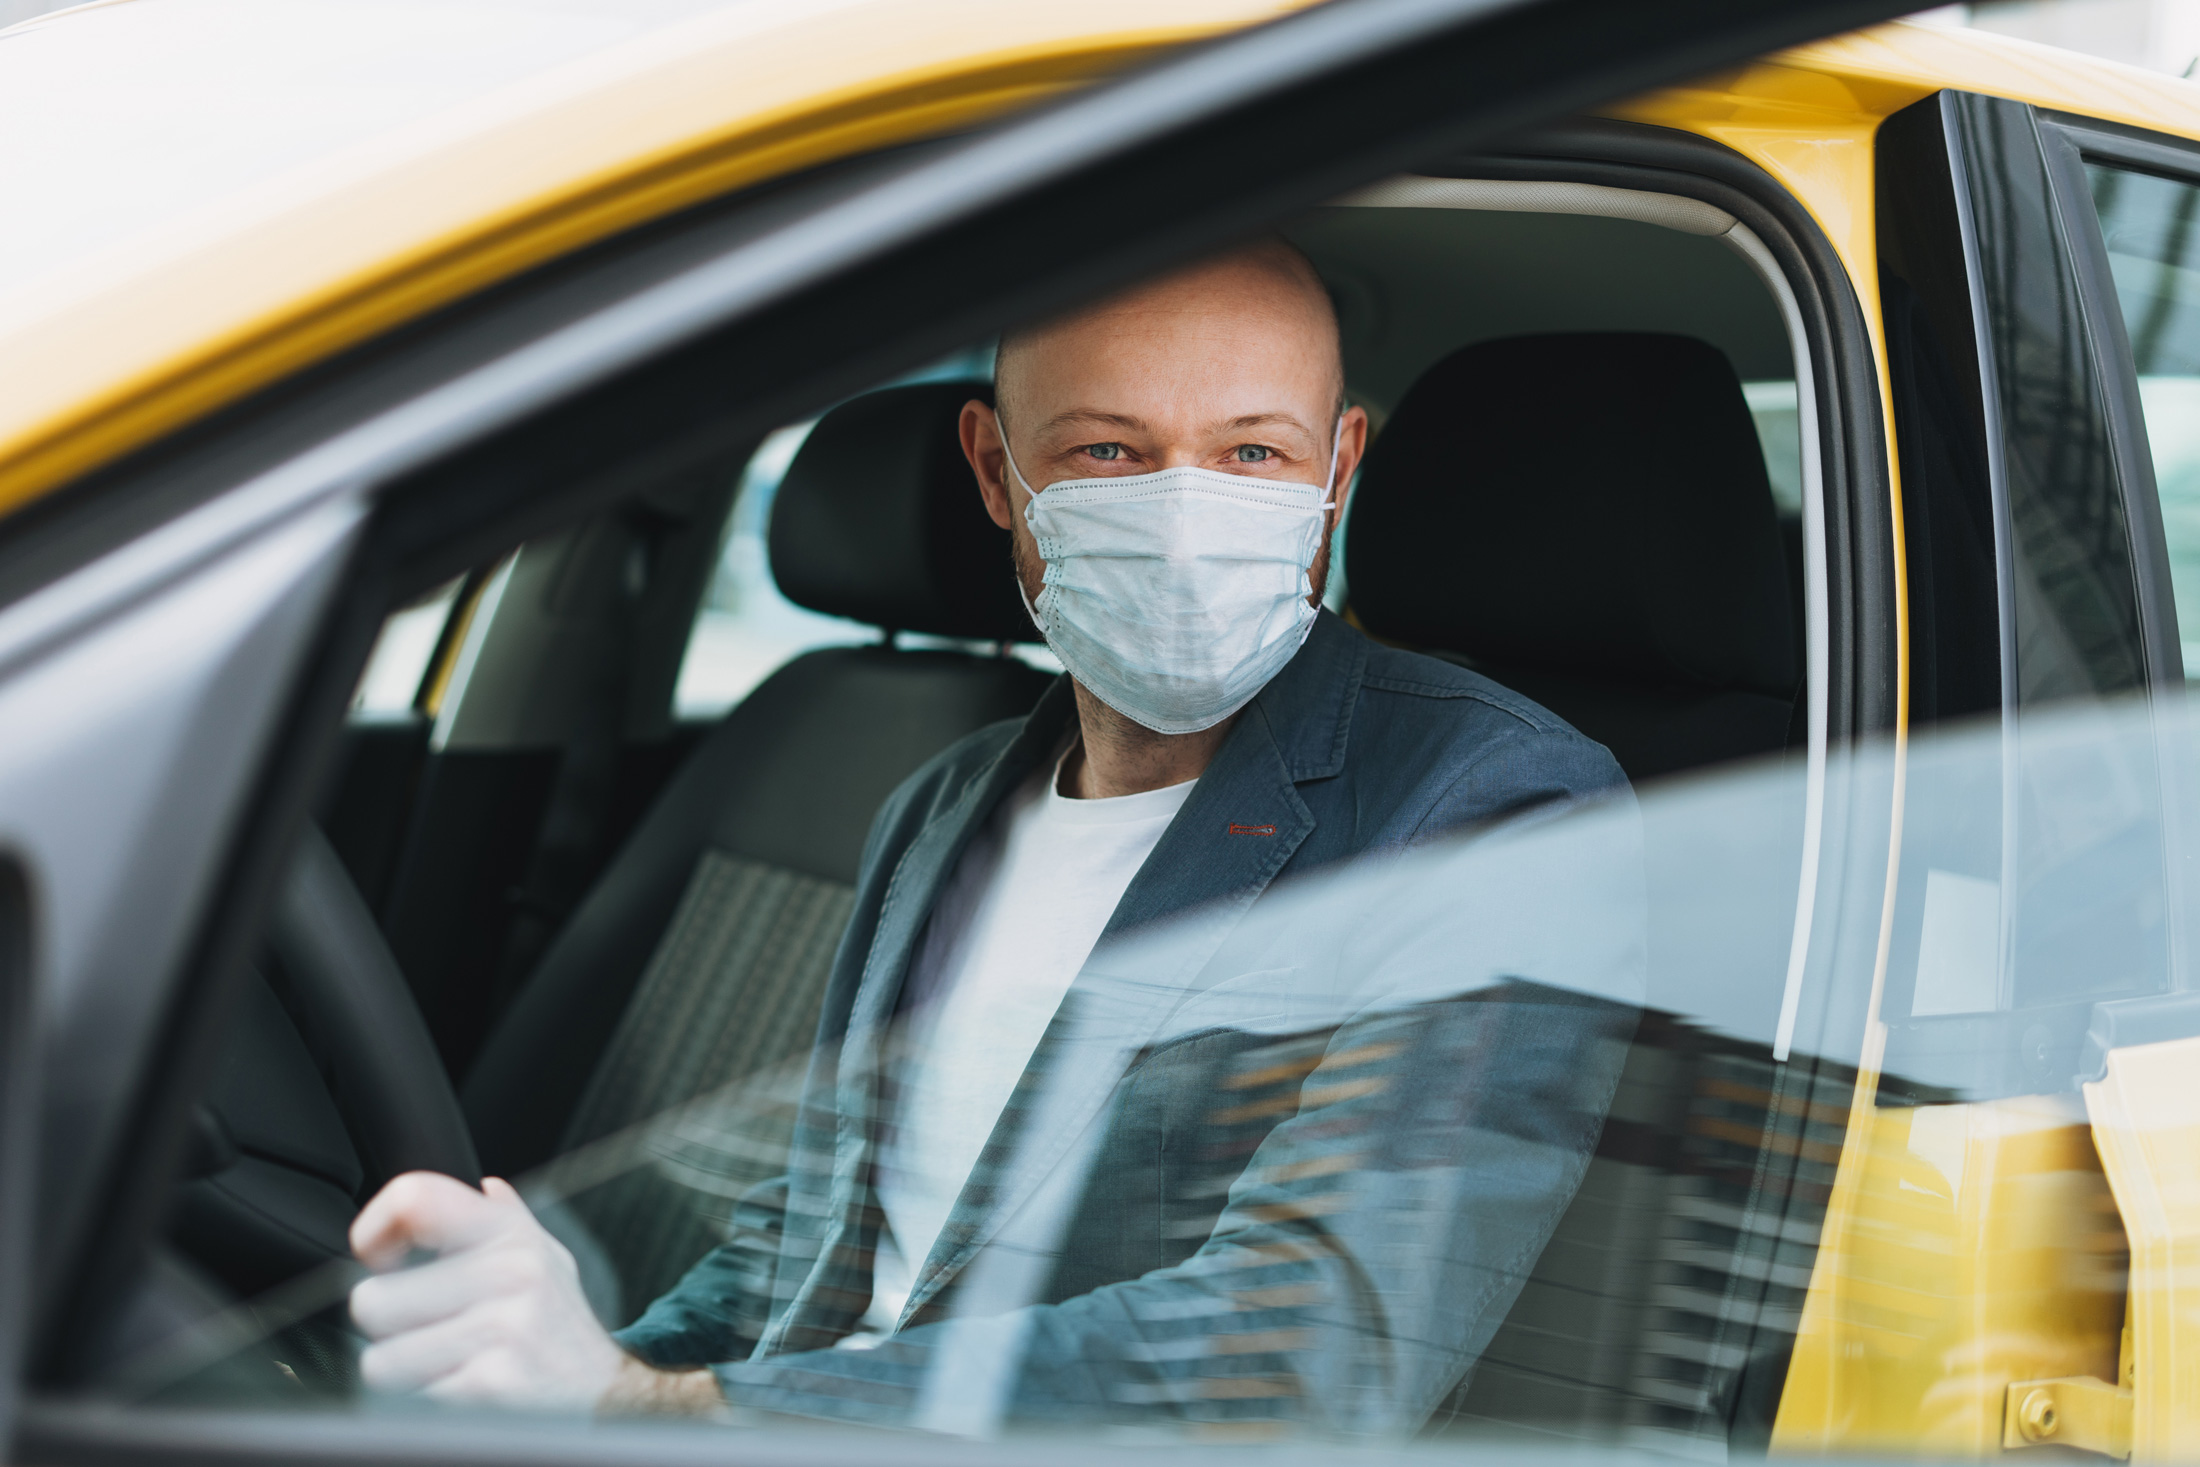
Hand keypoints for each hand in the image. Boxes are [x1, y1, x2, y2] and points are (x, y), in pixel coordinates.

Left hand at [349, 1173, 630, 1410]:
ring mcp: (503, 1328)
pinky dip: (425, 1406)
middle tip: (423, 1332)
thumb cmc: (561, 1328)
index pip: (415, 1198)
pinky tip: (462, 1394)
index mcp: (510, 1233)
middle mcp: (511, 1271)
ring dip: (403, 1375)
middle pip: (374, 1300)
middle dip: (386, 1329)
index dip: (374, 1229)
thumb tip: (486, 1187)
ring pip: (380, 1362)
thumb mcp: (546, 1260)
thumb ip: (507, 1221)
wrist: (610, 1395)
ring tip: (444, 1367)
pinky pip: (409, 1401)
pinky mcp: (492, 1385)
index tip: (379, 1258)